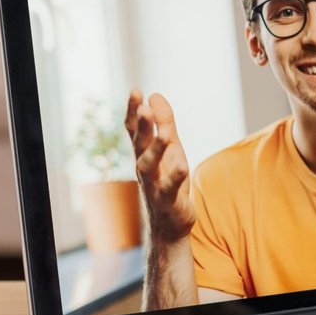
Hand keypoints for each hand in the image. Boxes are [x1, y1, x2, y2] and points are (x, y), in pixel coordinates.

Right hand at [125, 90, 194, 242]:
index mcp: (143, 152)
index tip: (135, 91)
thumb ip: (164, 122)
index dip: (133, 111)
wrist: (169, 223)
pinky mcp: (167, 201)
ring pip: (150, 166)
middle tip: (143, 109)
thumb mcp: (170, 148)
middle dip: (141, 127)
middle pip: (139, 144)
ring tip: (165, 134)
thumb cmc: (167, 180)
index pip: (134, 129)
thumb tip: (155, 95)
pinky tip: (182, 166)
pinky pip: (169, 188)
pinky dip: (175, 177)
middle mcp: (144, 167)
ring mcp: (153, 184)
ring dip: (156, 149)